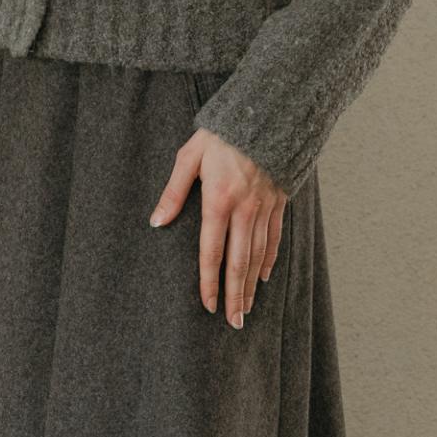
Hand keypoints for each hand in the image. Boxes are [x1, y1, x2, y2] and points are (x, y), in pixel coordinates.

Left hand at [149, 125, 286, 329]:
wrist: (267, 112)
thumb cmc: (223, 133)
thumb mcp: (190, 156)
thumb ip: (174, 192)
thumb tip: (156, 222)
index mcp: (220, 201)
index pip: (212, 253)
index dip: (209, 283)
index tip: (206, 306)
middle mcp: (245, 210)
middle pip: (239, 263)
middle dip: (235, 296)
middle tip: (233, 323)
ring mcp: (265, 208)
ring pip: (259, 256)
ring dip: (251, 286)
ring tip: (246, 309)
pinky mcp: (279, 201)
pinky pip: (275, 238)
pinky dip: (270, 261)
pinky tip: (263, 278)